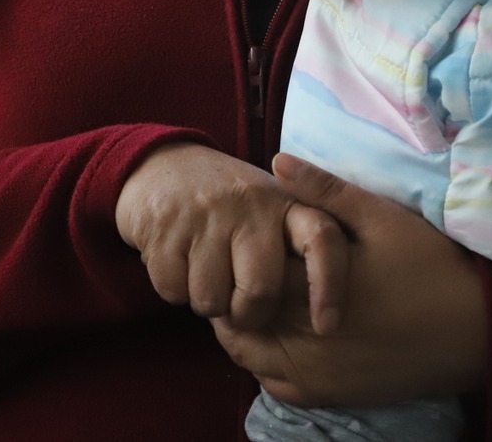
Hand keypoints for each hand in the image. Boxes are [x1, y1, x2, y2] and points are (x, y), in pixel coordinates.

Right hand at [115, 143, 347, 333]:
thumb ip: (295, 248)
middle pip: (260, 291)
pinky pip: (173, 290)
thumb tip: (320, 316)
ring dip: (206, 303)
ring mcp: (204, 213)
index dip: (329, 287)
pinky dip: (174, 290)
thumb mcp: (270, 210)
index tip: (326, 326)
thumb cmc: (230, 205)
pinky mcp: (164, 226)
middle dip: (247, 314)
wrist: (162, 165)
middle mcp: (249, 202)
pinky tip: (178, 261)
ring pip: (211, 299)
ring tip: (205, 272)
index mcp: (284, 201)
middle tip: (237, 303)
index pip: (322, 240)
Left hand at [212, 155, 484, 408]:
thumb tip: (275, 160)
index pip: (244, 280)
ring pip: (251, 359)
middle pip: (239, 324)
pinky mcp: (335, 396)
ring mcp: (318, 377)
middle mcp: (306, 344)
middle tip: (245, 267)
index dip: (236, 258)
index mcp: (311, 294)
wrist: (478, 329)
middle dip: (235, 295)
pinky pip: (278, 387)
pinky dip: (267, 363)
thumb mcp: (379, 217)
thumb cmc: (430, 265)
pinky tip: (284, 335)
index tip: (243, 240)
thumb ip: (324, 190)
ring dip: (247, 331)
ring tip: (263, 298)